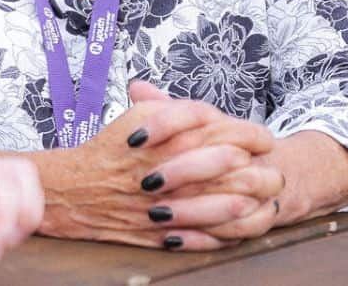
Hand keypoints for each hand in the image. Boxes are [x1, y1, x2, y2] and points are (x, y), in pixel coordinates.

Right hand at [32, 80, 275, 250]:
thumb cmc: (111, 149)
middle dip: (260, 170)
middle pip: (234, 170)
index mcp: (170, 139)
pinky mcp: (162, 234)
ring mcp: (168, 207)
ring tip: (266, 199)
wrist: (74, 189)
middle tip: (273, 171)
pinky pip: (204, 237)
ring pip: (225, 206)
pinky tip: (241, 224)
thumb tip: (215, 115)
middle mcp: (172, 172)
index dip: (253, 135)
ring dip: (250, 201)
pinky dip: (227, 232)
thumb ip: (178, 110)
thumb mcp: (140, 116)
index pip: (227, 132)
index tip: (263, 139)